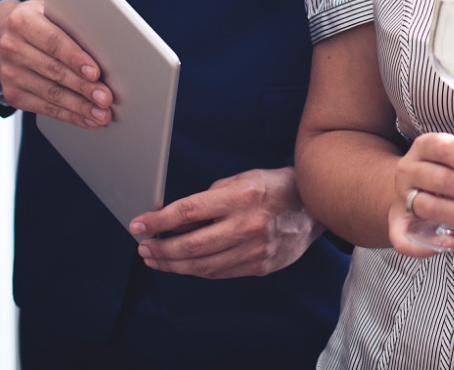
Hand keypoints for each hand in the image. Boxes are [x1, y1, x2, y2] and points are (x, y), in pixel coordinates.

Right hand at [0, 0, 111, 127]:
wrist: (3, 35)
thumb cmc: (42, 21)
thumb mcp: (53, 12)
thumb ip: (73, 23)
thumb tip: (107, 46)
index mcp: (23, 21)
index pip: (54, 41)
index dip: (75, 58)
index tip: (95, 72)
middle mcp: (12, 47)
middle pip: (54, 71)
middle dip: (83, 87)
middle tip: (106, 98)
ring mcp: (9, 73)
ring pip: (50, 93)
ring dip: (79, 107)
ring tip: (102, 114)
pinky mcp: (11, 94)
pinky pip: (44, 108)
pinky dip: (69, 115)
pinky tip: (87, 118)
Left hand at [131, 167, 323, 277]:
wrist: (315, 206)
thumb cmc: (277, 187)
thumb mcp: (244, 179)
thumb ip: (212, 198)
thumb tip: (178, 218)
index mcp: (241, 196)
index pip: (189, 211)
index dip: (159, 221)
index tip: (138, 225)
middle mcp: (247, 225)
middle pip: (191, 245)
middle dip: (160, 249)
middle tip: (143, 249)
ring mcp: (254, 250)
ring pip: (202, 266)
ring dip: (173, 264)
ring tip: (156, 259)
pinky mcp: (260, 267)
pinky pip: (220, 273)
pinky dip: (197, 270)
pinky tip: (184, 265)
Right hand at [387, 131, 453, 258]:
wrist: (408, 186)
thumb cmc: (438, 168)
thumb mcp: (450, 153)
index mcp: (422, 148)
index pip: (443, 147)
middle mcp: (408, 171)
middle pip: (440, 178)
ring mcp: (400, 198)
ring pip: (429, 207)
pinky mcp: (397, 224)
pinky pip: (404, 238)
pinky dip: (427, 245)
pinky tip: (451, 242)